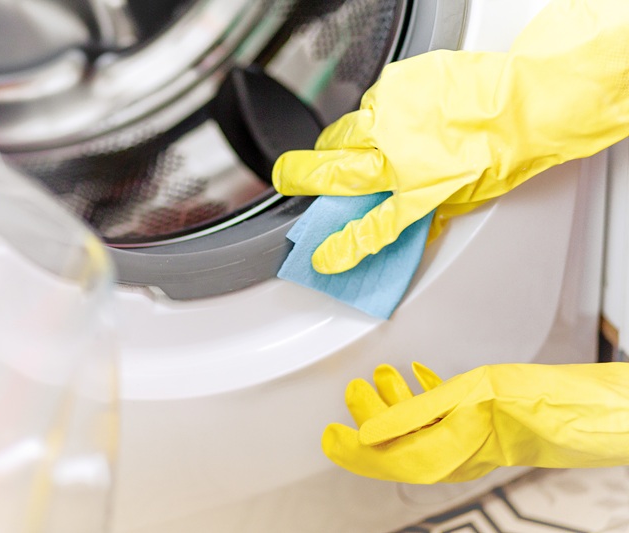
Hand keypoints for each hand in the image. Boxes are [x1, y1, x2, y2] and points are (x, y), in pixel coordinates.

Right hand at [274, 0, 628, 273]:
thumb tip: (412, 230)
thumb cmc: (504, 152)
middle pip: (332, 172)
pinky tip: (394, 115)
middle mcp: (397, 156)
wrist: (526, 101)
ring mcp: (392, 117)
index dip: (340, 249)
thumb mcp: (466, 198)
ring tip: (345, 146)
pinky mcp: (397, 86)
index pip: (369, 229)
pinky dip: (375, 113)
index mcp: (417, 192)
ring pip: (344, 133)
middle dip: (301, 177)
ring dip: (337, 143)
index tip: (321, 259)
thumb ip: (428, 213)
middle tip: (287, 177)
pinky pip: (372, 103)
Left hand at [323, 362, 628, 483]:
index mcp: (437, 455)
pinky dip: (419, 399)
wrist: (568, 409)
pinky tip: (416, 376)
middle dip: (368, 415)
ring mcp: (458, 445)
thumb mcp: (458, 398)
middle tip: (352, 390)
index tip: (328, 434)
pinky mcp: (472, 430)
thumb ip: (410, 415)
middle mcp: (444, 457)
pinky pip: (436, 420)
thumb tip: (367, 431)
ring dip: (392, 404)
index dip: (349, 449)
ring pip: (412, 429)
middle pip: (392, 442)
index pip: (380, 459)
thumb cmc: (521, 402)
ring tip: (380, 377)